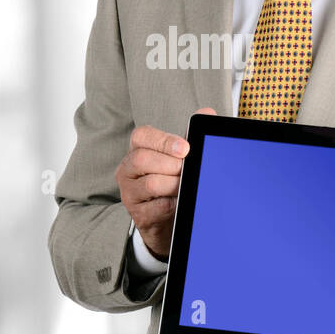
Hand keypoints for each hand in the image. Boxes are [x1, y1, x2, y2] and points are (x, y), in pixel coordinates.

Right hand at [115, 107, 215, 259]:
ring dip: (174, 185)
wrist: (169, 220)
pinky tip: (179, 203)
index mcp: (138, 150)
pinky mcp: (138, 214)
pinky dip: (173, 204)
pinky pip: (157, 208)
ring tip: (184, 187)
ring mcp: (129, 193)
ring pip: (151, 184)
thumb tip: (207, 112)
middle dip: (170, 164)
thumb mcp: (180, 159)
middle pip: (141, 159)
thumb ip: (190, 136)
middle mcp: (128, 169)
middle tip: (185, 170)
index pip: (141, 136)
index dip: (163, 140)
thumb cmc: (173, 184)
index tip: (185, 148)